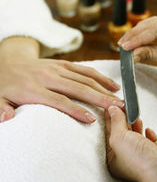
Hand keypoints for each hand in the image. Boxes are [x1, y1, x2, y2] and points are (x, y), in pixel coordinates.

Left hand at [0, 37, 122, 122]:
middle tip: (117, 109)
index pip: (58, 100)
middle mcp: (48, 77)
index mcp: (32, 89)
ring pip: (85, 77)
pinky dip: (100, 77)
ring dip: (104, 88)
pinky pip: (84, 69)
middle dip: (99, 99)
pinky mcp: (63, 64)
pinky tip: (112, 84)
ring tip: (119, 99)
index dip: (75, 110)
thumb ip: (1, 109)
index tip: (92, 119)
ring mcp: (57, 68)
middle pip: (78, 88)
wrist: (7, 62)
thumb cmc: (5, 86)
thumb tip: (7, 118)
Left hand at [105, 106, 156, 181]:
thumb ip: (116, 122)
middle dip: (122, 120)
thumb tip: (113, 110)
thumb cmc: (138, 160)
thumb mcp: (119, 137)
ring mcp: (142, 157)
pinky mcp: (156, 154)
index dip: (109, 120)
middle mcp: (127, 160)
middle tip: (122, 106)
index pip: (108, 135)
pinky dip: (148, 134)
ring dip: (134, 125)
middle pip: (122, 135)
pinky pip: (150, 142)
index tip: (110, 107)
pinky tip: (147, 129)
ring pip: (136, 137)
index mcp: (113, 160)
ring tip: (133, 115)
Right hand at [118, 11, 156, 81]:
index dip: (136, 39)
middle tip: (121, 46)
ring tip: (125, 44)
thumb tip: (131, 54)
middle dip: (134, 35)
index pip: (153, 30)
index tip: (124, 47)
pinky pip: (154, 29)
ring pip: (150, 25)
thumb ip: (149, 54)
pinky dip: (144, 35)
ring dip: (137, 34)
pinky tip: (135, 41)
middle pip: (150, 25)